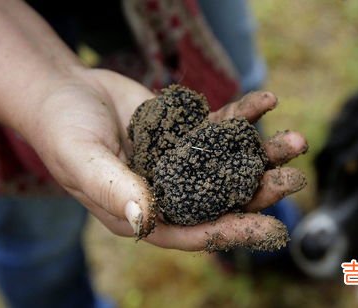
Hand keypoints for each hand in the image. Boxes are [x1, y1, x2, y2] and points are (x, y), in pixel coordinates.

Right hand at [26, 68, 307, 250]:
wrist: (63, 91)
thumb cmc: (62, 130)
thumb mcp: (81, 160)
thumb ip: (112, 188)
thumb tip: (145, 218)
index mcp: (143, 212)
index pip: (193, 230)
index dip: (232, 230)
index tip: (271, 229)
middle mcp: (167, 190)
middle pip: (221, 197)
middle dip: (258, 191)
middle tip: (293, 180)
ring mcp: (179, 161)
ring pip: (228, 162)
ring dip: (262, 153)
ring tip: (295, 142)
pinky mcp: (185, 133)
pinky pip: (219, 126)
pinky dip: (243, 115)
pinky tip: (267, 101)